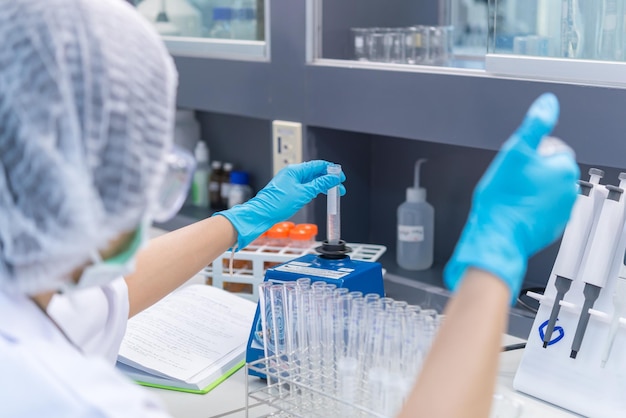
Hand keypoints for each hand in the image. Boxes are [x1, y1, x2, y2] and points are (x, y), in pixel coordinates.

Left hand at [216, 160, 345, 248]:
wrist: (262, 214)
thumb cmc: (277, 204)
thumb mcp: (304, 193)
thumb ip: (320, 185)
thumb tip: (332, 178)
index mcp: (295, 170)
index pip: (318, 165)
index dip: (331, 170)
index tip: (340, 176)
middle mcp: (292, 174)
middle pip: (315, 173)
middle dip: (329, 180)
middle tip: (339, 188)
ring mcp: (290, 182)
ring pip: (311, 180)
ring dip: (323, 186)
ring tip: (333, 193)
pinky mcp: (289, 190)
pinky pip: (305, 186)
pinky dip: (314, 190)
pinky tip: (320, 195)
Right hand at [444, 93, 579, 304]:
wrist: (497, 235)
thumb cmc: (502, 198)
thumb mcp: (514, 152)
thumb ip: (534, 124)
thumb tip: (548, 103)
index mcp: (563, 169)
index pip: (551, 148)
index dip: (529, 153)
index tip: (515, 164)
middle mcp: (568, 190)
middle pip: (548, 169)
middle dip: (531, 171)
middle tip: (510, 179)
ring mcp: (562, 211)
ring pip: (544, 190)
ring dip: (530, 189)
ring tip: (510, 194)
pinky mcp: (552, 226)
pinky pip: (541, 209)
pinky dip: (530, 207)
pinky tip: (513, 208)